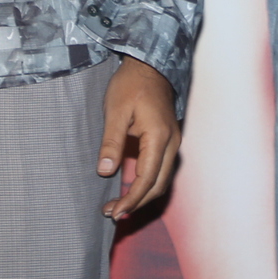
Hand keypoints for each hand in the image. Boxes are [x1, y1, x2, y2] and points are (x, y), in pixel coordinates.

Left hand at [98, 56, 180, 220]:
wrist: (149, 65)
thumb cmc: (131, 85)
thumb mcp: (115, 111)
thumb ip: (111, 143)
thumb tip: (105, 172)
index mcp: (159, 136)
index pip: (147, 179)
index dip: (132, 200)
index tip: (114, 212)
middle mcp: (171, 142)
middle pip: (158, 185)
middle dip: (137, 203)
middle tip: (112, 213)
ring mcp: (172, 141)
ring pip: (162, 179)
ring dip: (142, 196)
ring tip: (118, 205)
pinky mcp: (167, 140)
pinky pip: (161, 169)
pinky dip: (147, 184)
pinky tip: (129, 188)